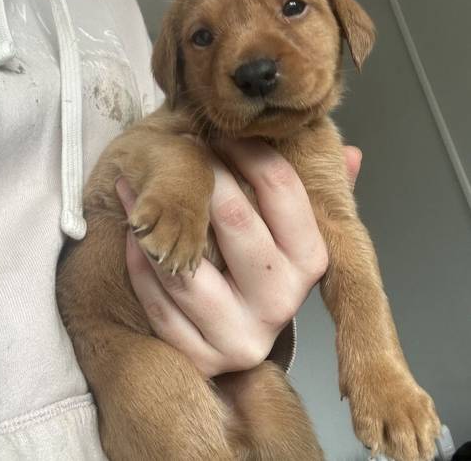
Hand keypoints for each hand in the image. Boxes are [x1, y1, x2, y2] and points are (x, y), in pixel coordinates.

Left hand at [116, 141, 361, 378]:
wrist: (233, 335)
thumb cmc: (260, 267)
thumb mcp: (295, 231)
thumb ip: (313, 194)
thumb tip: (353, 154)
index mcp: (311, 262)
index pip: (282, 188)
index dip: (246, 149)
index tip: (220, 130)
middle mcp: (282, 302)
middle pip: (235, 218)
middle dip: (202, 173)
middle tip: (179, 147)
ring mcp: (240, 335)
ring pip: (188, 266)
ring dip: (156, 218)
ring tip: (138, 184)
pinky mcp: (200, 357)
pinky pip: (158, 301)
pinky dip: (140, 262)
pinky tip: (135, 232)